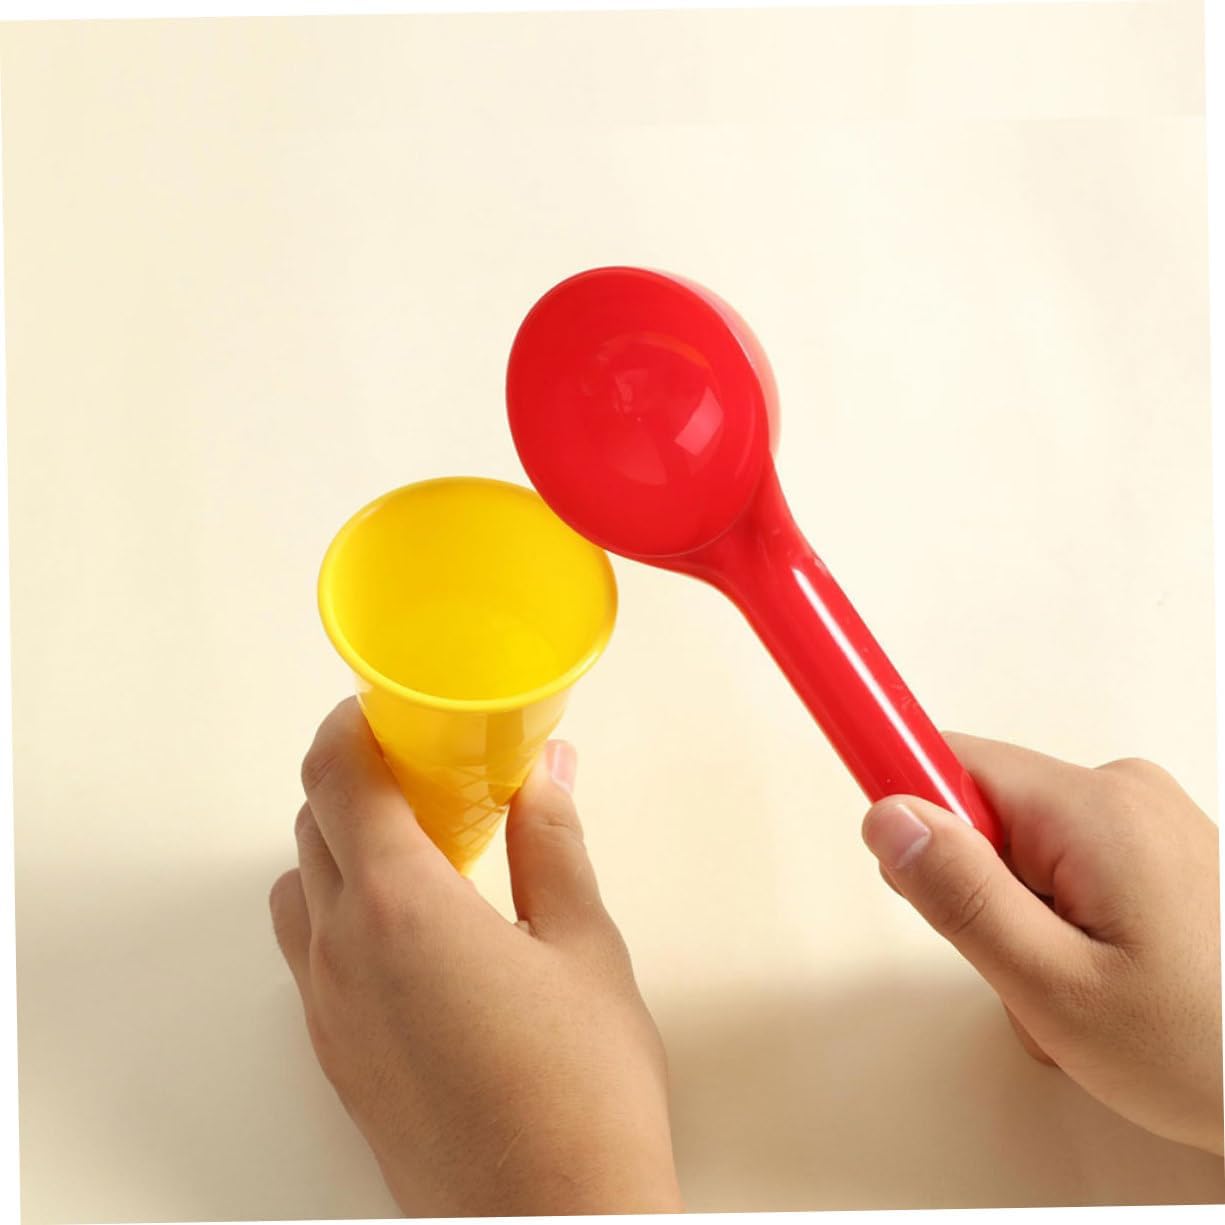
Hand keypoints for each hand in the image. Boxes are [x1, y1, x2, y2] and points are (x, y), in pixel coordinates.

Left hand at [270, 698, 681, 1215]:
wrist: (555, 1223)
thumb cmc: (579, 1094)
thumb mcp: (584, 945)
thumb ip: (552, 844)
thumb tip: (545, 775)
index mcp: (401, 908)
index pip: (336, 777)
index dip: (351, 724)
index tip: (385, 706)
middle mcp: (343, 953)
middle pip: (313, 824)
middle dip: (356, 778)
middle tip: (424, 766)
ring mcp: (330, 1011)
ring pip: (303, 887)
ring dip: (343, 845)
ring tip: (420, 845)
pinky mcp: (337, 1057)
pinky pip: (312, 950)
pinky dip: (343, 908)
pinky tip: (415, 925)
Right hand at [862, 734, 1221, 1155]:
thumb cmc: (1210, 1052)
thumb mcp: (1056, 988)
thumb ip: (963, 896)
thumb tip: (891, 819)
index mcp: (1096, 809)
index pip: (951, 760)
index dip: (902, 797)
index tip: (866, 809)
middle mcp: (1123, 791)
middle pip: (983, 810)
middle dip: (975, 887)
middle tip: (1015, 964)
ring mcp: (1145, 816)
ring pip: (1020, 843)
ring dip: (1017, 911)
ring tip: (1072, 985)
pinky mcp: (1154, 843)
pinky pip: (1062, 856)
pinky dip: (1057, 911)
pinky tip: (1097, 972)